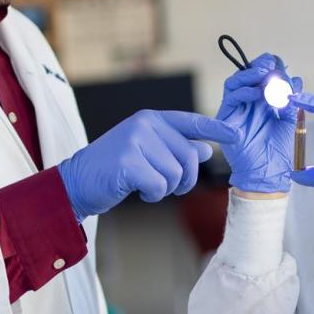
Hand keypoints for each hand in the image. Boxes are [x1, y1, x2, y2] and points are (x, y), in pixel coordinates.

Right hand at [58, 110, 240, 216]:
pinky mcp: (128, 161)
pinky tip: (139, 191)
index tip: (236, 135)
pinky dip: (153, 194)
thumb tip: (206, 149)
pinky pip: (160, 185)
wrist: (76, 182)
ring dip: (165, 188)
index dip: (215, 128)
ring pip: (176, 173)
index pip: (191, 121)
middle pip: (188, 157)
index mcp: (151, 118)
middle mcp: (145, 124)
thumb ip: (176, 149)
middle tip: (166, 186)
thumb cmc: (114, 169)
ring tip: (145, 184)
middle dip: (183, 179)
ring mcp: (135, 141)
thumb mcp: (148, 154)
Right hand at [217, 53, 301, 194]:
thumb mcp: (289, 121)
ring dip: (250, 75)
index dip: (268, 66)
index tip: (278, 61)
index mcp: (263, 102)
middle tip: (271, 64)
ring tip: (265, 75)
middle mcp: (248, 103)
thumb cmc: (278, 152)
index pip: (262, 77)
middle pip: (247, 76)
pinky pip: (231, 98)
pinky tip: (257, 94)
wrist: (267, 174)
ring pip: (235, 82)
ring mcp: (236, 110)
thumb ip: (291, 101)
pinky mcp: (226, 118)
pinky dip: (244, 92)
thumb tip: (296, 79)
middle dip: (259, 66)